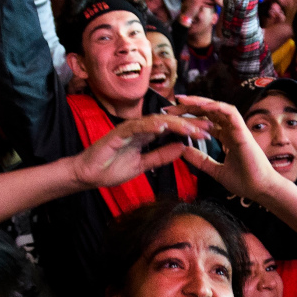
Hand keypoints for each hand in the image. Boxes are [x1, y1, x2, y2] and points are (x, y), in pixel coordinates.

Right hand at [71, 115, 213, 191]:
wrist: (88, 175)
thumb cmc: (111, 169)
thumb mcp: (143, 165)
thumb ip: (161, 156)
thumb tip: (181, 148)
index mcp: (146, 135)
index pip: (173, 130)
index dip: (191, 130)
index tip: (209, 134)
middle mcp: (140, 128)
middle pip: (170, 122)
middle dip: (190, 124)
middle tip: (209, 128)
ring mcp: (129, 128)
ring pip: (157, 121)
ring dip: (176, 124)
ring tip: (192, 127)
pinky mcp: (119, 132)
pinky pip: (138, 127)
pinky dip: (151, 126)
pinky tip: (164, 127)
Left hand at [172, 96, 281, 203]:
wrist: (260, 189)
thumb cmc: (244, 181)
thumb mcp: (215, 170)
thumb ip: (200, 160)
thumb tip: (183, 151)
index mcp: (226, 137)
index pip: (205, 120)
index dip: (189, 116)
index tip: (170, 117)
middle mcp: (231, 130)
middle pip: (208, 111)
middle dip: (189, 106)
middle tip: (169, 106)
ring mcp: (238, 129)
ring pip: (218, 108)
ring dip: (200, 102)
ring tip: (182, 100)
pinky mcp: (243, 131)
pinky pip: (230, 113)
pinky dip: (217, 107)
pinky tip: (202, 106)